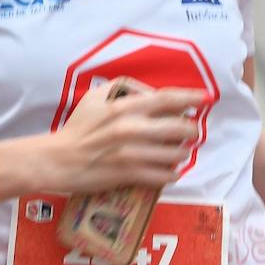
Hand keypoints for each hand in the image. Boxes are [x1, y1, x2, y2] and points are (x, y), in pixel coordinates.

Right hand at [47, 79, 203, 193]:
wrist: (58, 160)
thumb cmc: (78, 128)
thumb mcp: (96, 97)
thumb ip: (123, 88)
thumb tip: (150, 93)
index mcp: (126, 107)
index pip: (168, 98)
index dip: (191, 97)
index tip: (206, 98)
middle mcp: (133, 128)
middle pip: (180, 127)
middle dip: (192, 130)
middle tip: (191, 131)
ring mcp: (134, 153)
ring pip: (177, 153)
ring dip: (183, 153)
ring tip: (179, 151)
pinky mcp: (131, 174)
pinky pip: (165, 175)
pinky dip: (172, 173)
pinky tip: (169, 170)